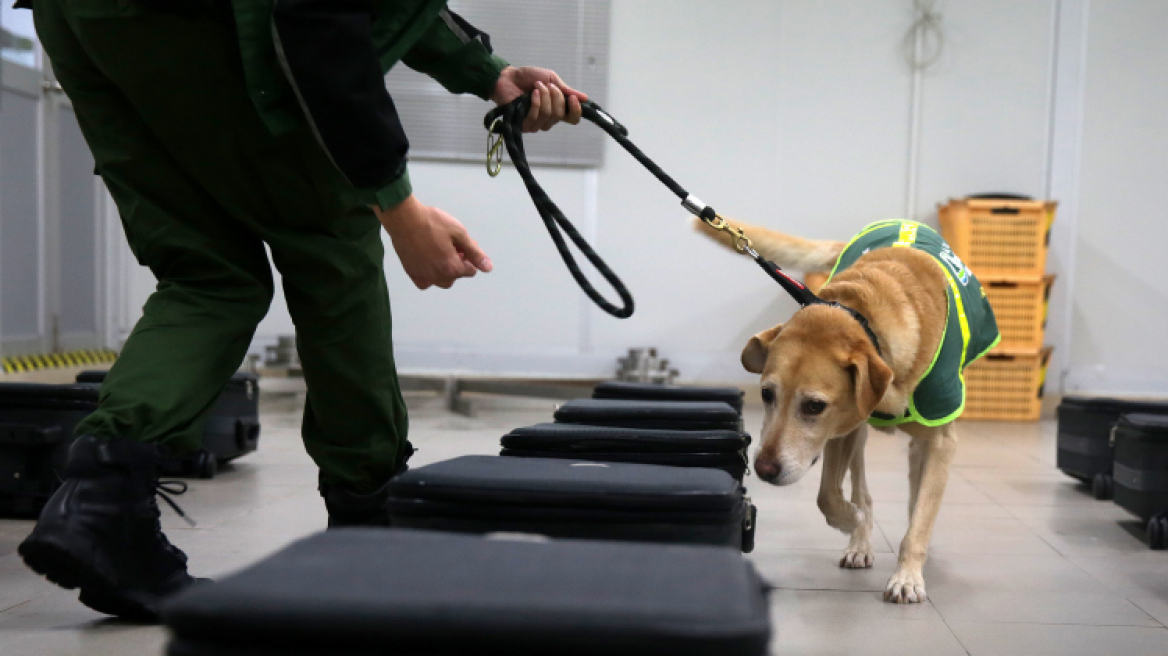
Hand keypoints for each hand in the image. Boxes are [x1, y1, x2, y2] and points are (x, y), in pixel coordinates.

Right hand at [376, 195, 492, 289]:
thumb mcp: (459, 233)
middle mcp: (438, 276)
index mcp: (452, 267)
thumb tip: (488, 267)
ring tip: (439, 251)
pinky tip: (427, 261)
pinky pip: (425, 282)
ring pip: (442, 281)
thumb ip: (474, 252)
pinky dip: (429, 275)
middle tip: (450, 246)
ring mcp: (423, 276)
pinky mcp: (411, 273)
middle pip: (456, 276)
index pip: (470, 270)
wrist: (404, 218)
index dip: (468, 256)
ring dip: (444, 270)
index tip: (461, 244)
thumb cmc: (431, 222)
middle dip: (457, 263)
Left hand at [491, 66, 587, 131]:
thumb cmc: (528, 77)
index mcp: (557, 109)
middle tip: (547, 86)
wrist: (508, 77)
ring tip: (537, 87)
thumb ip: (566, 90)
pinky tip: (532, 94)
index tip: (571, 98)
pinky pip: (535, 117)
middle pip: (560, 115)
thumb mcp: (551, 79)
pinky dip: (535, 102)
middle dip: (555, 97)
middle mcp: (548, 119)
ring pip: (548, 115)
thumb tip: (584, 98)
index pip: (573, 119)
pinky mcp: (523, 125)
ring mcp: (535, 124)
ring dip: (544, 97)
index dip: (576, 110)